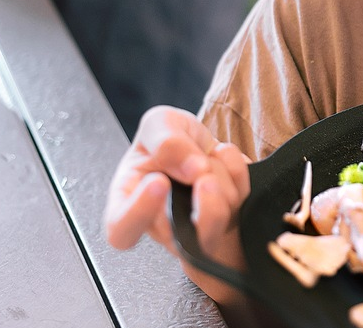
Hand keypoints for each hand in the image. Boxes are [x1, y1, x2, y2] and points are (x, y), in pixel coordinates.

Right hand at [104, 106, 251, 305]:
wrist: (200, 139)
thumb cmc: (169, 139)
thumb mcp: (158, 124)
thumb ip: (166, 141)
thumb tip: (192, 168)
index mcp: (128, 203)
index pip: (122, 230)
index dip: (139, 213)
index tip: (159, 181)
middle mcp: (163, 226)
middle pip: (181, 238)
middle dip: (200, 200)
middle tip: (202, 171)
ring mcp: (197, 230)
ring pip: (216, 219)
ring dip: (219, 176)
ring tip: (206, 157)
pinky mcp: (229, 222)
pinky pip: (241, 201)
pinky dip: (236, 169)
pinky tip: (220, 161)